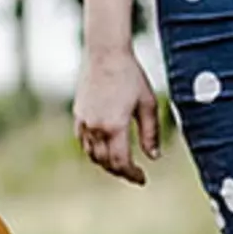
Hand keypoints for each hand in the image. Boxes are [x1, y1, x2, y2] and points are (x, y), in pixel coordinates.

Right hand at [73, 47, 161, 184]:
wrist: (105, 54)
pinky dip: (94, 151)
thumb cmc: (130, 76)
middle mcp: (96, 127)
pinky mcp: (78, 115)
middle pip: (106, 162)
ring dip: (107, 163)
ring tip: (121, 163)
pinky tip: (105, 148)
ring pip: (92, 155)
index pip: (121, 163)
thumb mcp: (147, 104)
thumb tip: (154, 156)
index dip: (132, 175)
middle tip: (134, 173)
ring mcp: (84, 122)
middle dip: (121, 171)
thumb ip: (150, 133)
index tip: (142, 179)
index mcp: (115, 126)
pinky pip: (84, 142)